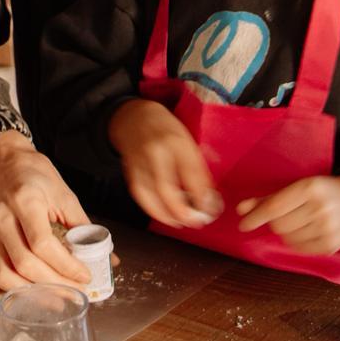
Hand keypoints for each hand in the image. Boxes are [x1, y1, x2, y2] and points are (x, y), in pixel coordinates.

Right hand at [0, 131, 91, 290]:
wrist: (0, 160)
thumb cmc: (33, 172)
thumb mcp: (62, 192)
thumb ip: (82, 226)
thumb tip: (105, 255)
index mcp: (25, 200)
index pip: (43, 243)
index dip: (66, 265)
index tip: (85, 275)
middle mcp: (3, 218)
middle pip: (26, 263)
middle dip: (56, 283)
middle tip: (78, 290)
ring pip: (9, 274)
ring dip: (37, 291)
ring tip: (60, 296)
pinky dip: (18, 288)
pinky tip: (37, 291)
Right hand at [108, 98, 220, 228]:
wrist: (133, 117)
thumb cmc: (165, 129)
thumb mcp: (187, 140)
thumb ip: (197, 166)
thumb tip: (210, 197)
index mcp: (175, 139)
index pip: (189, 169)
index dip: (200, 193)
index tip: (210, 209)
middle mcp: (155, 150)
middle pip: (165, 185)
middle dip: (181, 209)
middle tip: (195, 222)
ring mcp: (139, 161)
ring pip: (150, 193)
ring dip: (167, 214)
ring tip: (181, 222)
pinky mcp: (130, 170)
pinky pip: (140, 194)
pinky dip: (152, 209)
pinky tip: (164, 216)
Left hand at [236, 175, 339, 254]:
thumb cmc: (320, 191)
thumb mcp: (296, 186)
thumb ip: (268, 198)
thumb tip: (240, 209)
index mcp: (310, 188)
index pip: (275, 207)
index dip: (256, 216)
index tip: (242, 224)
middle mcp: (321, 208)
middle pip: (279, 225)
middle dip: (274, 222)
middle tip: (283, 215)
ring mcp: (329, 228)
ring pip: (288, 238)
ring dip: (286, 232)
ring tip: (298, 221)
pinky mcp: (332, 245)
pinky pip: (301, 249)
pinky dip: (296, 241)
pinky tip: (305, 231)